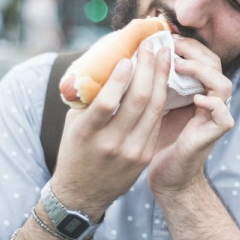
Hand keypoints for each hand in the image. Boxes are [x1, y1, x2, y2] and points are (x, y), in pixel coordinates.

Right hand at [50, 40, 171, 219]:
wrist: (82, 193)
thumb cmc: (75, 149)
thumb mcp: (74, 123)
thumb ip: (90, 97)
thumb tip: (106, 60)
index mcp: (87, 133)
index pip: (107, 102)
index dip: (120, 78)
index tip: (129, 56)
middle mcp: (111, 144)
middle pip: (138, 101)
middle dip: (149, 68)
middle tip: (153, 46)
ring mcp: (131, 152)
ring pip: (153, 109)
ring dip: (161, 79)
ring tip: (164, 56)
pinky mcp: (144, 156)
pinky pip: (156, 121)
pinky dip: (161, 98)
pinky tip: (164, 80)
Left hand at [148, 35, 233, 195]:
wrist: (166, 177)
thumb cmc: (154, 142)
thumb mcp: (150, 107)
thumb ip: (150, 85)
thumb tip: (128, 57)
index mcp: (195, 91)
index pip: (201, 57)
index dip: (187, 45)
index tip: (165, 37)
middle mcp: (209, 100)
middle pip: (215, 64)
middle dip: (194, 51)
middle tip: (172, 45)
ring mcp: (214, 117)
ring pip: (223, 84)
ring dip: (202, 71)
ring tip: (180, 66)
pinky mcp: (214, 135)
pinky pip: (223, 115)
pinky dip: (212, 103)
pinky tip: (196, 98)